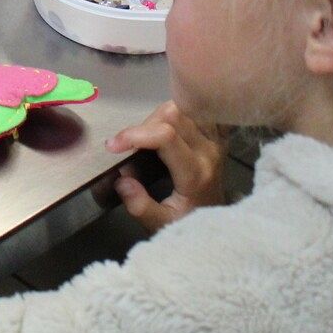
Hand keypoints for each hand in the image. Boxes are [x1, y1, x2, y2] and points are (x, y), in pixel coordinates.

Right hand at [105, 101, 225, 231]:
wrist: (220, 223)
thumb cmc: (189, 222)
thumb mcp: (162, 224)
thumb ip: (141, 206)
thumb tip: (122, 180)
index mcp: (196, 173)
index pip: (166, 136)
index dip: (135, 135)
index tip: (112, 146)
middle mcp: (209, 151)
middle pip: (172, 115)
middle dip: (144, 126)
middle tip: (131, 146)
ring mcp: (216, 140)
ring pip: (182, 108)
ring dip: (157, 118)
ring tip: (147, 138)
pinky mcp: (217, 134)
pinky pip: (195, 110)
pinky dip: (176, 114)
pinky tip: (166, 128)